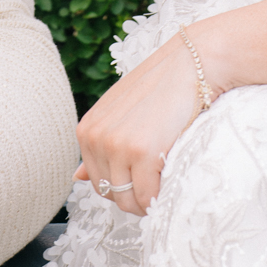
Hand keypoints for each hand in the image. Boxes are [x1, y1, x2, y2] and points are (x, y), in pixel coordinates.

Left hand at [74, 34, 208, 216]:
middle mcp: (96, 138)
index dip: (121, 187)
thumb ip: (99, 144)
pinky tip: (169, 184)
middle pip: (109, 194)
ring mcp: (117, 146)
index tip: (142, 180)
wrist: (190, 64)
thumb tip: (76, 176)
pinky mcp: (142, 152)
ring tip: (162, 187)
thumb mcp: (119, 112)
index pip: (96, 181)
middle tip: (155, 185)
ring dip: (145, 202)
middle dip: (132, 197)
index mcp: (87, 130)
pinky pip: (147, 197)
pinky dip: (159, 199)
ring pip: (127, 200)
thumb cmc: (159, 88)